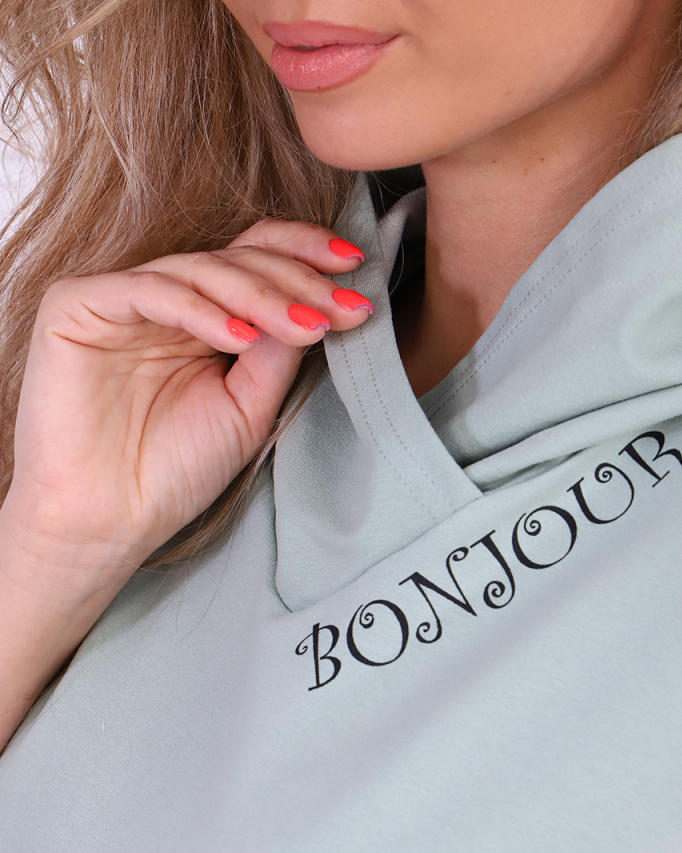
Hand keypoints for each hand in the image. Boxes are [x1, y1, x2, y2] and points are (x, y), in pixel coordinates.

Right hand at [5, 219, 371, 566]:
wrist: (108, 520)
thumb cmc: (173, 471)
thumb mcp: (248, 407)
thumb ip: (278, 353)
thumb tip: (319, 304)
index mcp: (202, 318)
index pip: (255, 261)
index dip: (305, 256)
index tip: (356, 269)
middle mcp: (163, 300)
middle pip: (237, 259)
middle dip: (298, 281)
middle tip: (342, 305)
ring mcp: (120, 299)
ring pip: (201, 271)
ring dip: (262, 296)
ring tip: (306, 327)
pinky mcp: (78, 306)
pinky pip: (151, 291)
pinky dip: (201, 312)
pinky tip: (242, 338)